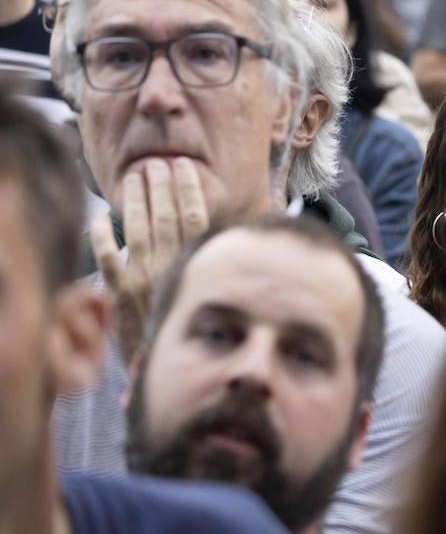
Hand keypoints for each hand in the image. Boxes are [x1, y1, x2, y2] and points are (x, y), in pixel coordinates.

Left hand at [90, 158, 209, 366]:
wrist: (168, 372)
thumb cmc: (197, 330)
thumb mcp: (220, 294)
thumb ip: (227, 266)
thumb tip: (255, 235)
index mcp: (197, 265)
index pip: (195, 217)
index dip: (188, 189)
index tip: (184, 167)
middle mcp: (172, 269)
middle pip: (166, 217)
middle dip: (161, 185)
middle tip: (158, 162)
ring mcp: (143, 279)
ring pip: (139, 231)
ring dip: (137, 200)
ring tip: (137, 175)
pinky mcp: (118, 294)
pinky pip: (107, 259)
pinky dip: (102, 237)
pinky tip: (102, 216)